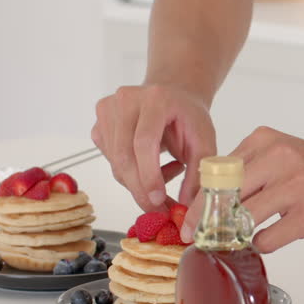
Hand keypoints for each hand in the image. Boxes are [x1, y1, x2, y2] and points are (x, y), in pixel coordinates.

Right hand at [92, 84, 216, 210]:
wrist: (173, 95)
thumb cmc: (188, 117)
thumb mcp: (204, 140)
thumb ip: (198, 172)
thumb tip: (185, 206)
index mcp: (156, 99)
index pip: (144, 141)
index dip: (149, 174)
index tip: (158, 199)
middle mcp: (126, 100)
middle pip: (124, 154)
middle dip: (140, 188)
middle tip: (158, 209)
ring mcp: (108, 110)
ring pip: (116, 162)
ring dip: (138, 182)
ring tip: (167, 174)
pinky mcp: (99, 124)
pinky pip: (111, 160)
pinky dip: (130, 173)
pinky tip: (152, 164)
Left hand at [183, 127, 303, 252]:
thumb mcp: (281, 153)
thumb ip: (248, 169)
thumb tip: (208, 202)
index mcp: (264, 141)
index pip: (216, 172)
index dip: (200, 200)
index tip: (191, 220)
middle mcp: (278, 159)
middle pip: (225, 195)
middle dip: (208, 221)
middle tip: (201, 237)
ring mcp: (295, 187)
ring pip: (244, 218)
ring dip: (235, 235)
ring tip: (238, 239)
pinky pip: (267, 238)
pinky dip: (262, 243)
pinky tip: (271, 238)